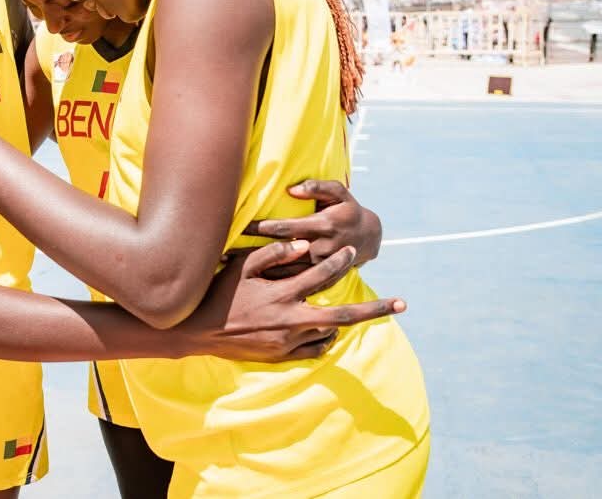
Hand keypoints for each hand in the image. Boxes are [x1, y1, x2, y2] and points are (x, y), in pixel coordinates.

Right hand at [180, 240, 404, 361]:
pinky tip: (330, 331)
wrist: (199, 333)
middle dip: (375, 308)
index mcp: (283, 294)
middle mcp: (291, 320)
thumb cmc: (219, 293)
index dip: (340, 261)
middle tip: (402, 303)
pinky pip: (315, 349)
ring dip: (343, 318)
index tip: (352, 252)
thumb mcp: (241, 266)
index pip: (321, 274)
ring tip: (358, 310)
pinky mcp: (282, 355)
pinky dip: (326, 338)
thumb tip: (303, 246)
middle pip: (343, 314)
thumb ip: (273, 254)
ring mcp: (288, 341)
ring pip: (329, 329)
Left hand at [242, 180, 381, 272]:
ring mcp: (322, 267)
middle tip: (225, 252)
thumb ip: (318, 187)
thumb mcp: (339, 193)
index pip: (285, 227)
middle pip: (280, 252)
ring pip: (286, 271)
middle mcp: (321, 248)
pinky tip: (251, 285)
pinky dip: (274, 284)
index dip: (261, 227)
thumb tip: (292, 188)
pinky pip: (296, 284)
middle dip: (253, 252)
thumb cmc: (347, 210)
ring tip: (230, 269)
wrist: (370, 238)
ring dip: (259, 272)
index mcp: (323, 226)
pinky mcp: (323, 280)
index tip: (239, 227)